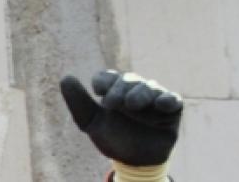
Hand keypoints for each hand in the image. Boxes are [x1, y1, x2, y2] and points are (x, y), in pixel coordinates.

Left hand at [60, 70, 181, 166]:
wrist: (134, 161)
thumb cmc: (112, 137)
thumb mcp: (91, 122)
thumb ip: (78, 102)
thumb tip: (66, 77)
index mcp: (113, 88)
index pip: (107, 76)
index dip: (103, 82)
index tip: (98, 92)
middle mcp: (133, 88)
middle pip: (127, 79)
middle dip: (120, 89)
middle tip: (112, 103)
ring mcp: (153, 97)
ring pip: (149, 87)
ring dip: (140, 93)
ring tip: (132, 105)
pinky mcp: (172, 109)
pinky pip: (173, 99)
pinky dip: (167, 99)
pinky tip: (161, 104)